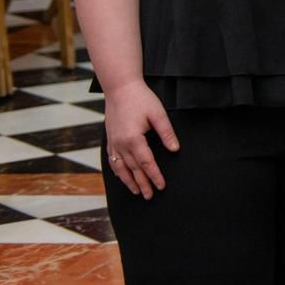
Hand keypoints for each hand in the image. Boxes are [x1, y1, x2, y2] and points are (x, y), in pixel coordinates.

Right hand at [103, 80, 178, 198]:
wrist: (120, 88)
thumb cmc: (141, 99)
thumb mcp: (158, 114)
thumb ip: (167, 133)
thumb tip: (175, 150)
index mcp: (133, 139)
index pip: (146, 163)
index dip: (155, 176)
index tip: (162, 186)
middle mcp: (120, 144)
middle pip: (133, 169)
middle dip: (143, 184)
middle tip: (150, 196)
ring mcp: (113, 143)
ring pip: (121, 168)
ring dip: (129, 181)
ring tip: (137, 192)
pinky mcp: (110, 139)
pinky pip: (113, 160)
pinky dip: (118, 171)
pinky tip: (122, 177)